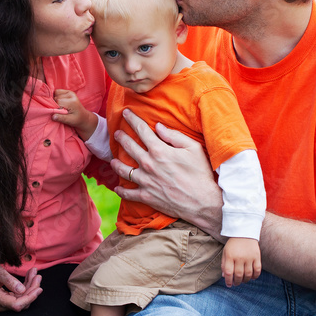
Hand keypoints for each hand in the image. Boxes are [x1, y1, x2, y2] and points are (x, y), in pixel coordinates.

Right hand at [0, 262, 42, 312]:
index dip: (30, 297)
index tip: (39, 287)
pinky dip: (23, 288)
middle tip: (37, 274)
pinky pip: (15, 298)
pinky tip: (28, 278)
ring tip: (34, 273)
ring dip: (29, 288)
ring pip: (19, 301)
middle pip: (20, 303)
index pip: (17, 304)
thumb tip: (22, 290)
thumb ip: (9, 280)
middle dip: (32, 289)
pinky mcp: (0, 302)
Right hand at [52, 89, 97, 140]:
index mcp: (72, 102)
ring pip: (56, 93)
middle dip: (55, 104)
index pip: (58, 101)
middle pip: (56, 97)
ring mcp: (70, 92)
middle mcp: (71, 95)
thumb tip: (53, 116)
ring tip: (61, 106)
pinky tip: (60, 102)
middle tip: (60, 110)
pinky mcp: (68, 92)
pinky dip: (56, 96)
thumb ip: (61, 118)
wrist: (83, 116)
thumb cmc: (77, 119)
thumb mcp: (70, 121)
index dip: (55, 107)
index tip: (58, 113)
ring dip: (55, 100)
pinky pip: (57, 91)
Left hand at [112, 109, 222, 235]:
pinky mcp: (146, 196)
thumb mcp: (193, 148)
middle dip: (121, 138)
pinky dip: (121, 191)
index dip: (132, 120)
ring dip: (116, 163)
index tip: (126, 113)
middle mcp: (148, 164)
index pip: (141, 130)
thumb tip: (159, 126)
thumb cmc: (201, 173)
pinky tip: (118, 188)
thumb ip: (174, 136)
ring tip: (113, 160)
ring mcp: (145, 181)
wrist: (202, 202)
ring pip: (123, 170)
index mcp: (159, 150)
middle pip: (129, 147)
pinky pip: (128, 193)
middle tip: (116, 133)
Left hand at [222, 237, 260, 286]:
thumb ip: (224, 264)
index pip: (228, 272)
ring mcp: (249, 257)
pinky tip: (252, 277)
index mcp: (230, 256)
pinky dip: (255, 276)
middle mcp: (239, 257)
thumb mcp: (225, 252)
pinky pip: (257, 270)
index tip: (229, 285)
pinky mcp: (257, 256)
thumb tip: (224, 276)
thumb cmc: (233, 244)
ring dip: (245, 280)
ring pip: (248, 274)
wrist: (244, 232)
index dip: (228, 281)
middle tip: (236, 283)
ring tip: (243, 280)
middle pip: (238, 275)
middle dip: (237, 282)